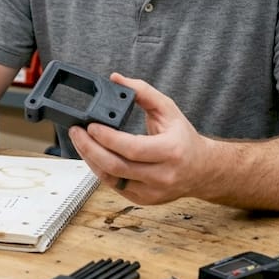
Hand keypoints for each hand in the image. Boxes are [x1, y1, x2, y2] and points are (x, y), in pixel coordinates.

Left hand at [67, 73, 214, 204]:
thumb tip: (115, 79)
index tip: (90, 126)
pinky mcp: (144, 199)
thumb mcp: (169, 110)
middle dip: (90, 149)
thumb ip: (143, 92)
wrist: (202, 170)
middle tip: (76, 132)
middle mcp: (163, 175)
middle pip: (117, 166)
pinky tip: (93, 155)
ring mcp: (152, 191)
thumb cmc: (183, 138)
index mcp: (171, 151)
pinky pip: (115, 186)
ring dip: (91, 160)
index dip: (108, 138)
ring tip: (80, 142)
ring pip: (112, 179)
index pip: (133, 148)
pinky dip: (100, 170)